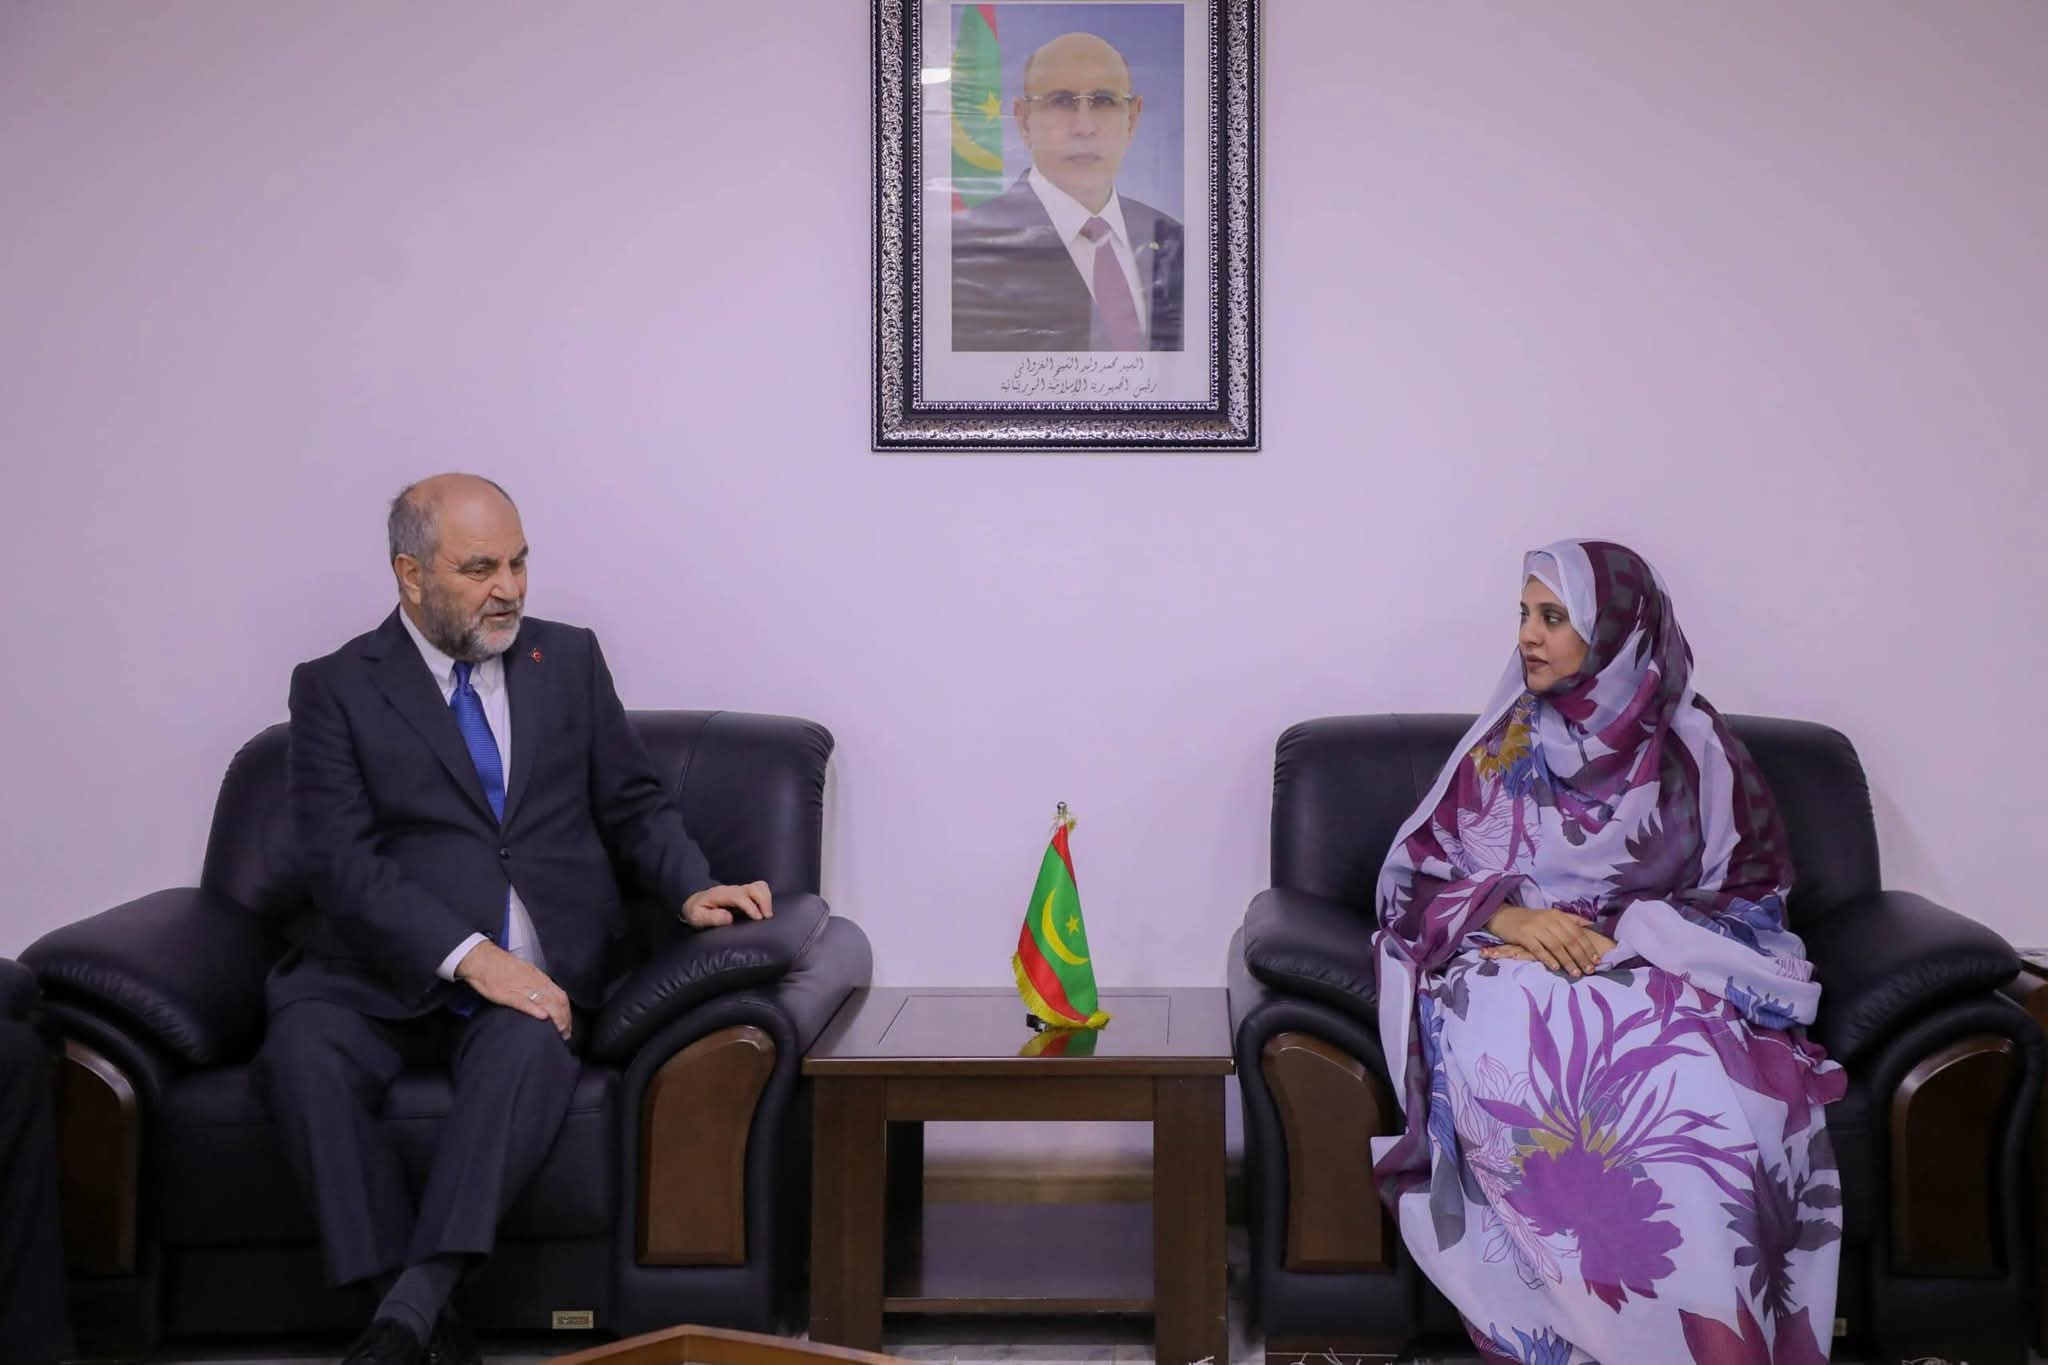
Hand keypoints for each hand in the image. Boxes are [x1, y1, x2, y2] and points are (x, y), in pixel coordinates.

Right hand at [455, 941, 571, 1039]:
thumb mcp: (525, 972)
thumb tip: (545, 996)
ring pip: (547, 1003)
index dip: (567, 1011)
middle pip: (558, 1002)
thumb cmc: (502, 966)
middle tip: (566, 1033)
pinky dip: (536, 1010)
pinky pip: (525, 1003)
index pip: (560, 995)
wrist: (484, 960)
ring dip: (556, 1019)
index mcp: (540, 978)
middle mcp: (536, 983)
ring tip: (560, 1032)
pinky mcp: (509, 995)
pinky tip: (543, 1017)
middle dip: (565, 1019)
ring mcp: (524, 988)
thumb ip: (536, 984)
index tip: (568, 1022)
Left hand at [680, 881, 772, 927]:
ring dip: (767, 900)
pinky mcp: (745, 893)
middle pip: (753, 888)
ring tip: (767, 916)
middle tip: (765, 918)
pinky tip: (763, 912)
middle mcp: (732, 890)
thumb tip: (729, 918)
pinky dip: (766, 899)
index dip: (750, 906)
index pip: (739, 896)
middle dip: (763, 901)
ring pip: (760, 886)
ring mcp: (740, 890)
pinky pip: (760, 890)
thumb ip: (711, 918)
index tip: (757, 919)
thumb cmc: (696, 912)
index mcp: (720, 895)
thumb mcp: (697, 917)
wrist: (695, 903)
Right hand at [1484, 905, 1616, 976]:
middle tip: (1590, 970)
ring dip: (1568, 961)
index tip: (1597, 960)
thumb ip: (1570, 920)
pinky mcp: (1524, 935)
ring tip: (1576, 973)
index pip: (1577, 932)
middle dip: (1581, 956)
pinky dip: (1548, 959)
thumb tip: (1591, 924)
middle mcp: (1548, 920)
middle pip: (1569, 940)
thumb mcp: (1551, 915)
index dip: (1588, 947)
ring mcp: (1536, 927)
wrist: (1503, 915)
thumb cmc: (1530, 919)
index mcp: (1557, 915)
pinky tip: (1555, 968)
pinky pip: (1538, 949)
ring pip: (1556, 946)